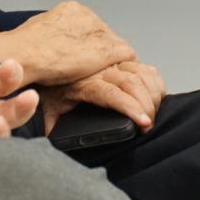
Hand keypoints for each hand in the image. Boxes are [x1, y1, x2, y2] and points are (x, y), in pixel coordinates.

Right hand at [0, 1, 135, 86]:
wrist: (22, 55)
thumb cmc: (23, 49)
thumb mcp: (39, 33)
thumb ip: (54, 34)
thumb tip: (56, 43)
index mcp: (70, 9)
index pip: (91, 27)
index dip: (88, 44)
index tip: (80, 57)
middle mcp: (87, 15)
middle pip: (104, 35)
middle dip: (98, 51)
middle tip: (86, 68)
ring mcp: (98, 31)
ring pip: (115, 46)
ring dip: (108, 60)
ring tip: (93, 74)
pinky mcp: (107, 49)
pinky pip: (125, 56)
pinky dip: (119, 66)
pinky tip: (107, 75)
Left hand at [41, 60, 165, 133]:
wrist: (44, 62)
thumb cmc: (49, 88)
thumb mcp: (49, 107)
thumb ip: (52, 124)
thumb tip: (55, 138)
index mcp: (83, 83)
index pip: (112, 94)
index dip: (131, 108)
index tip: (144, 124)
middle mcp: (99, 70)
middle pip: (132, 84)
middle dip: (147, 106)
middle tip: (149, 125)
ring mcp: (111, 64)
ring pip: (141, 74)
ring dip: (153, 94)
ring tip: (152, 113)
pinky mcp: (120, 61)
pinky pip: (144, 68)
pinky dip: (154, 82)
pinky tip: (154, 95)